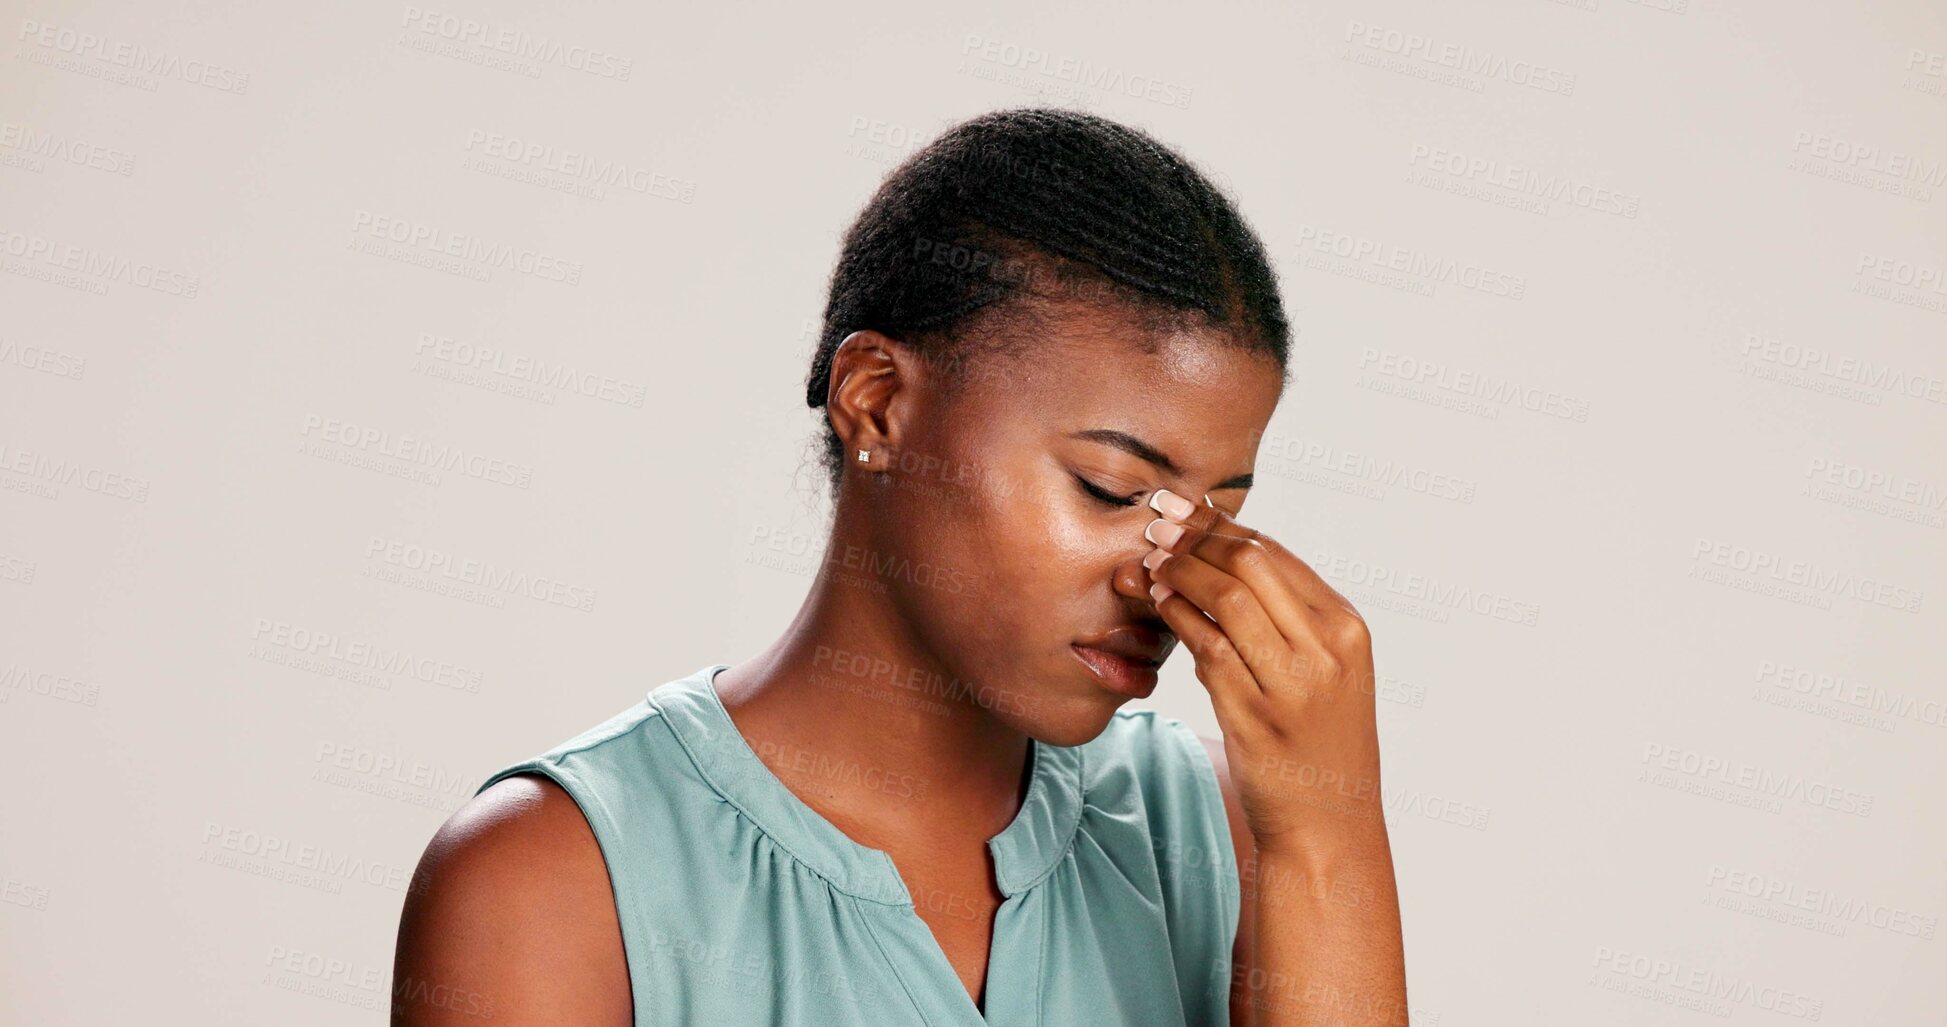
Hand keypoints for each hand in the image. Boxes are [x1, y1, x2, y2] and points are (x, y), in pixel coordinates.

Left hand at [1140, 489, 1384, 853]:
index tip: (1185, 511)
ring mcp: (1293, 681)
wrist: (1328, 825)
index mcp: (1347, 629)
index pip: (1278, 555)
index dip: (1223, 528)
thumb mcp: (1324, 675)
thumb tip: (1220, 564)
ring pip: (1227, 597)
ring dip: (1180, 572)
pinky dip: (1177, 617)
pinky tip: (1158, 603)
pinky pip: (1207, 646)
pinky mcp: (1255, 713)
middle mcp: (1327, 649)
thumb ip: (1287, 622)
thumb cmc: (1318, 746)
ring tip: (1151, 563)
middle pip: (1252, 564)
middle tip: (1157, 526)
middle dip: (1196, 538)